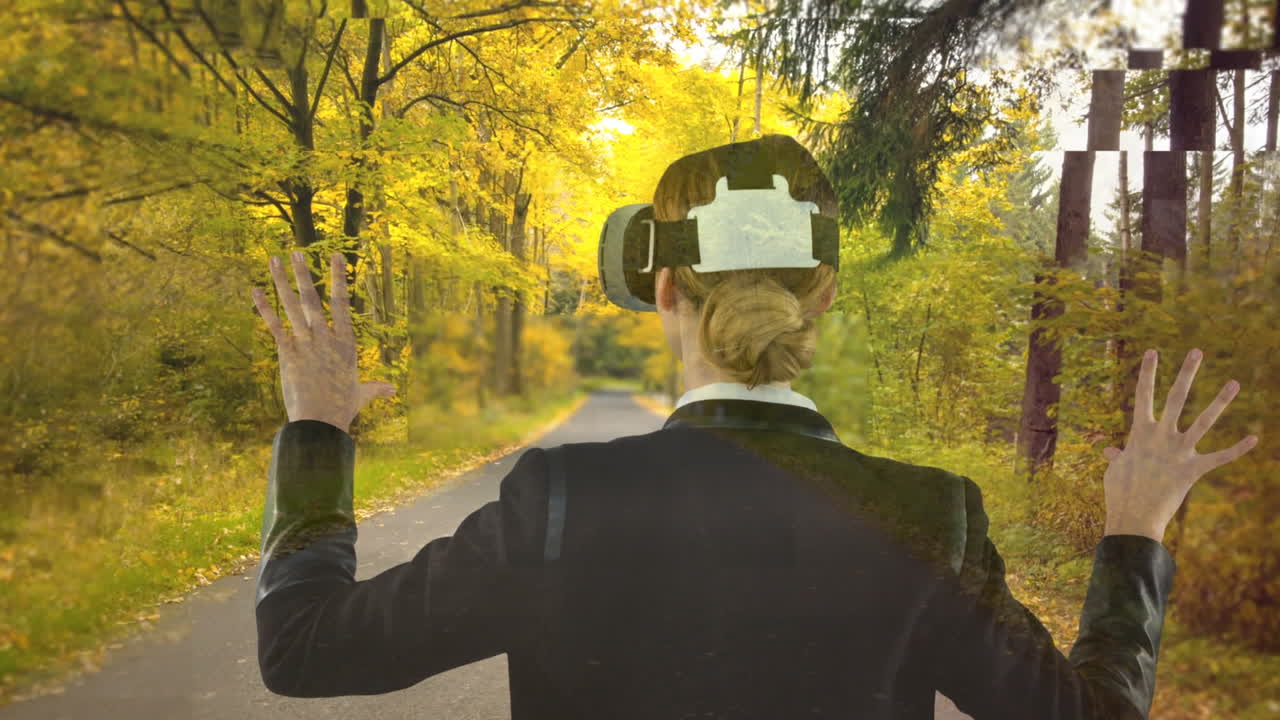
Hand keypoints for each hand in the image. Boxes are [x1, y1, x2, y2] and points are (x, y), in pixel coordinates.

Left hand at [250, 250, 395, 433]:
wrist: (320, 422)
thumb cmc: (341, 409)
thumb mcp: (361, 395)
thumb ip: (375, 388)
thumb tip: (393, 390)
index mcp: (345, 343)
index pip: (342, 303)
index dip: (339, 279)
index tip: (337, 257)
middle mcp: (325, 338)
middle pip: (313, 298)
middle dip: (304, 274)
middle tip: (297, 252)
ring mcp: (305, 344)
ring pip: (291, 306)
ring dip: (282, 282)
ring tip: (274, 260)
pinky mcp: (287, 353)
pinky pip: (274, 325)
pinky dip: (263, 307)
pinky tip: (255, 290)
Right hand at [1100, 347, 1257, 537]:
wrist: (1133, 516)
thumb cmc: (1119, 492)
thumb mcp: (1115, 469)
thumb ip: (1117, 455)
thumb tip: (1110, 452)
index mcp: (1139, 432)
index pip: (1143, 395)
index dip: (1147, 372)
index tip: (1152, 352)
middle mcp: (1161, 436)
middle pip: (1176, 397)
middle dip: (1187, 373)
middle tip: (1197, 351)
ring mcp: (1179, 451)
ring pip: (1204, 420)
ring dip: (1221, 401)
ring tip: (1235, 382)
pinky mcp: (1193, 469)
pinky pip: (1219, 458)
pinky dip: (1236, 449)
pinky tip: (1254, 438)